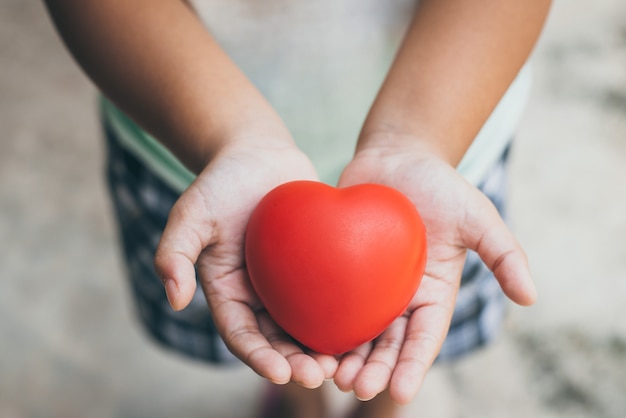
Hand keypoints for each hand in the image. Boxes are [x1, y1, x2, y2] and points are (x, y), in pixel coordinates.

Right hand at [154, 138, 337, 387]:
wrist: (257, 154)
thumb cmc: (220, 182)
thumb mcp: (191, 213)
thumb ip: (174, 252)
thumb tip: (173, 300)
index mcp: (228, 291)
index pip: (241, 335)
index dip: (259, 358)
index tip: (280, 374)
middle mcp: (259, 294)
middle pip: (277, 340)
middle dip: (295, 363)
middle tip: (319, 374)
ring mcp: (289, 283)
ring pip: (307, 325)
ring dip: (322, 348)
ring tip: (342, 364)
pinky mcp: (314, 266)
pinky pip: (330, 294)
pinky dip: (343, 314)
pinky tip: (363, 325)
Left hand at [333, 140, 536, 403]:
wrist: (395, 155)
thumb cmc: (440, 185)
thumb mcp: (478, 216)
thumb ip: (504, 254)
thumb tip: (531, 298)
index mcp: (432, 294)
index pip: (424, 338)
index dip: (412, 366)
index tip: (399, 393)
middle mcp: (400, 297)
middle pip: (386, 344)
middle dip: (374, 369)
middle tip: (356, 388)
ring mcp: (368, 285)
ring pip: (355, 330)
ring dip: (345, 356)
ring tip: (329, 376)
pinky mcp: (340, 269)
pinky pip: (329, 299)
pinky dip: (320, 322)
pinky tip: (304, 338)